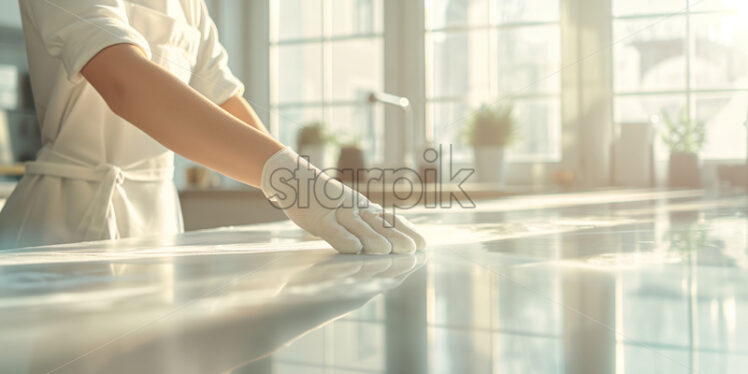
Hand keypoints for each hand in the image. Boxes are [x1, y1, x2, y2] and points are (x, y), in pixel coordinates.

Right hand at [261, 148, 426, 253]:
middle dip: (396, 236)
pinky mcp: (317, 218)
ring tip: (387, 250)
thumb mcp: (347, 211)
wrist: (292, 177)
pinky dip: (343, 238)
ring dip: (373, 238)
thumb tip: (388, 243)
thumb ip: (366, 226)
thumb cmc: (323, 199)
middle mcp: (355, 207)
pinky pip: (332, 229)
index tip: (424, 243)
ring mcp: (336, 211)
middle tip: (413, 249)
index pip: (389, 219)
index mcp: (364, 208)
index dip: (406, 231)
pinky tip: (354, 249)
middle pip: (378, 223)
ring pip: (357, 226)